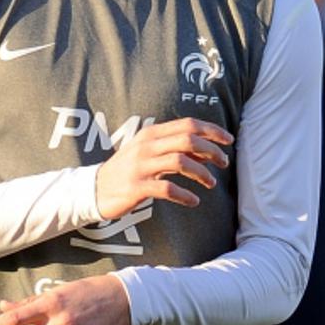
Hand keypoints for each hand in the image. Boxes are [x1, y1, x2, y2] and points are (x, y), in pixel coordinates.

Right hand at [95, 117, 232, 219]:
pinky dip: (185, 195)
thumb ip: (177, 149)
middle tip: (224, 163)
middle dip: (212, 151)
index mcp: (151, 134)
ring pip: (180, 162)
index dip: (212, 130)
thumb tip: (208, 151)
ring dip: (202, 173)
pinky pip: (167, 189)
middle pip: (188, 140)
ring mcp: (140, 166)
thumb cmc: (129, 170)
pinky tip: (193, 201)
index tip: (229, 140)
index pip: (188, 124)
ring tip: (211, 183)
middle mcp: (146, 146)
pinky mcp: (136, 187)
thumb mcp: (151, 153)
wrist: (94, 189)